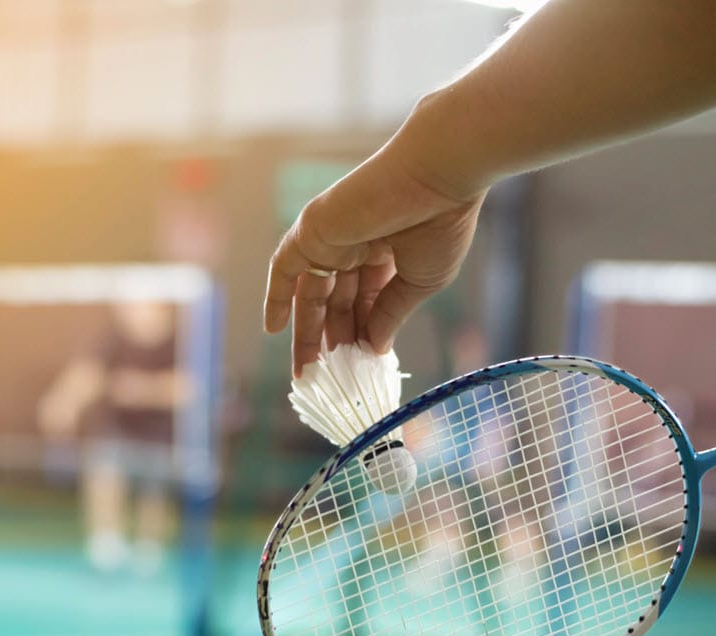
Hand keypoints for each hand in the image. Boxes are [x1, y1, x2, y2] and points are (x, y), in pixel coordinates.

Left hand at [263, 128, 485, 376]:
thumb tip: (374, 349)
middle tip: (328, 380)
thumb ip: (390, 314)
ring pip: (312, 292)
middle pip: (335, 301)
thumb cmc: (441, 223)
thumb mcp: (419, 282)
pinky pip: (285, 266)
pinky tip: (274, 329)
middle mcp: (355, 245)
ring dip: (306, 331)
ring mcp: (332, 237)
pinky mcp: (312, 229)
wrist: (437, 176)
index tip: (362, 367)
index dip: (363, 334)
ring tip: (308, 373)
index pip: (366, 301)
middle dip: (331, 339)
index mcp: (385, 254)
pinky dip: (277, 295)